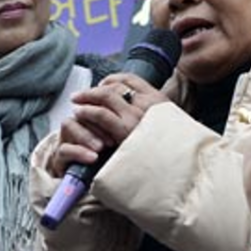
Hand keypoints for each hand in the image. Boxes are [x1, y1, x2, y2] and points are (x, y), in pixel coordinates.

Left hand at [47, 73, 167, 176]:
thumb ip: (149, 113)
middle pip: (116, 86)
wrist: (173, 170)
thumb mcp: (164, 125)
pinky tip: (80, 113)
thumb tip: (129, 104)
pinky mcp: (125, 130)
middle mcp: (149, 104)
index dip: (111, 79)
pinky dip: (88, 110)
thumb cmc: (166, 151)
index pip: (131, 79)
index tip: (100, 84)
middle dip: (96, 87)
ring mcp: (137, 116)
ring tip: (76, 101)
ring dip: (88, 96)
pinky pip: (101, 114)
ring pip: (106, 95)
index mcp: (159, 100)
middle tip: (81, 94)